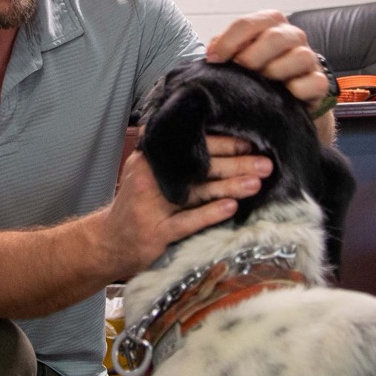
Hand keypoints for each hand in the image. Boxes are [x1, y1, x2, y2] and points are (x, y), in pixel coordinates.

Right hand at [100, 135, 271, 276]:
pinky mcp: (155, 233)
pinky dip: (210, 214)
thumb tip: (207, 134)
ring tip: (256, 183)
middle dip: (236, 164)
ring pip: (196, 193)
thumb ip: (171, 155)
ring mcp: (151, 206)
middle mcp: (149, 177)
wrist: (109, 241)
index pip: (191, 145)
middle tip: (266, 164)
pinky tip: (232, 208)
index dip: (223, 144)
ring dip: (230, 186)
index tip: (251, 143)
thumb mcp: (145, 172)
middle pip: (198, 167)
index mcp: (150, 158)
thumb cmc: (137, 205)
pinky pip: (187, 222)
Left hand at [205, 10, 332, 113]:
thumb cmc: (258, 72)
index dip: (228, 42)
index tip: (214, 60)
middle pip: (275, 37)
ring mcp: (309, 58)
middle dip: (252, 58)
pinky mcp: (319, 82)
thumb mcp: (238, 55)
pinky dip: (296, 90)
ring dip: (275, 73)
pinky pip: (312, 83)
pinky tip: (283, 96)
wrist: (284, 99)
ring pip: (299, 57)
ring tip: (262, 85)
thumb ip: (224, 47)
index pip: (248, 23)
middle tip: (241, 72)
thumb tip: (213, 51)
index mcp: (270, 24)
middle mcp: (292, 36)